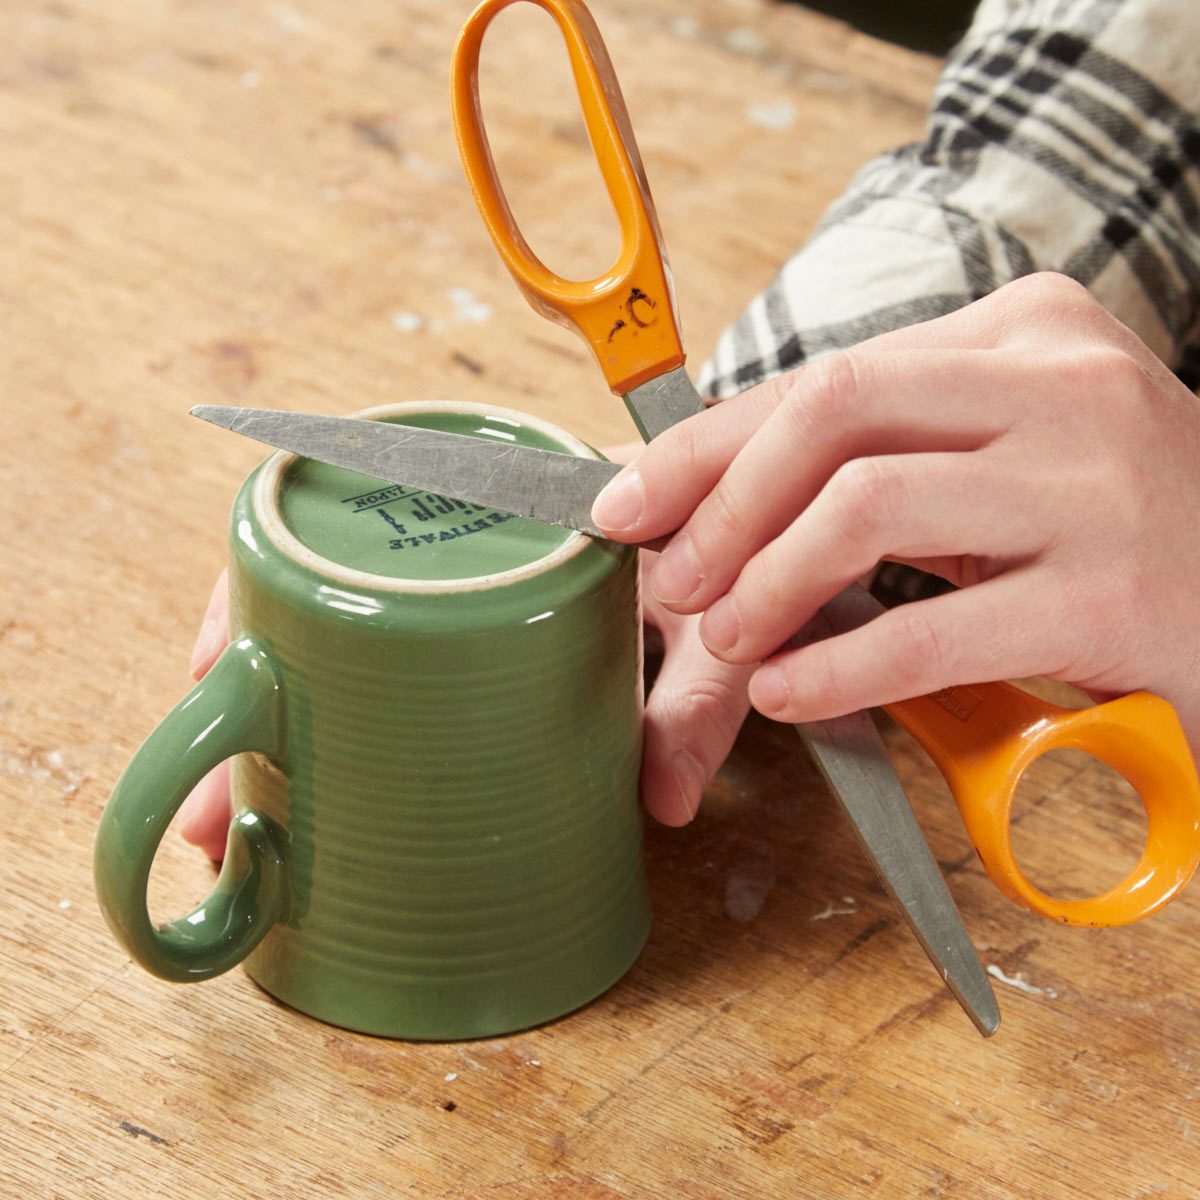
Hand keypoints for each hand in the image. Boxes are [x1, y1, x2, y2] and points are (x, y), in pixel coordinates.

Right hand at [179, 446, 752, 859]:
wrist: (782, 517)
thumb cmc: (746, 552)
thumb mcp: (723, 623)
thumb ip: (699, 700)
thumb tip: (657, 806)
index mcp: (517, 488)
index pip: (356, 504)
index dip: (270, 587)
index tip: (220, 666)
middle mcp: (478, 523)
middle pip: (324, 582)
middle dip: (258, 687)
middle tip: (215, 798)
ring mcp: (477, 571)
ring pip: (347, 621)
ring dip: (287, 712)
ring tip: (236, 808)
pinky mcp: (492, 617)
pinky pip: (407, 646)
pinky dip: (358, 704)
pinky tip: (316, 768)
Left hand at [591, 274, 1199, 755]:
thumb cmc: (1105, 527)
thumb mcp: (998, 460)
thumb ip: (879, 460)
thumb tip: (711, 503)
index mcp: (1020, 333)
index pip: (824, 379)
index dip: (707, 448)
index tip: (628, 506)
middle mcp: (1061, 381)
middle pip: (834, 415)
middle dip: (722, 505)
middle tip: (670, 583)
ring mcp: (1094, 480)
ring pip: (869, 508)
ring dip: (768, 583)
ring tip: (728, 640)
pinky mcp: (1112, 592)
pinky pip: (933, 627)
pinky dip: (838, 668)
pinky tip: (789, 693)